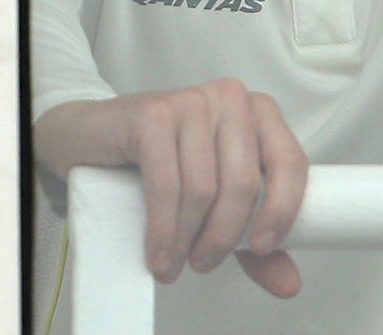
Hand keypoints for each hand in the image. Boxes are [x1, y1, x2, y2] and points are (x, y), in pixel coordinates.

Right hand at [33, 79, 309, 297]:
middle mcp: (231, 99)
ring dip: (188, 240)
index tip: (262, 248)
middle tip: (204, 264)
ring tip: (175, 263)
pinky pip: (166, 184)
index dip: (282, 210)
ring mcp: (191, 101)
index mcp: (259, 113)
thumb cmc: (164, 165)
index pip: (290, 162)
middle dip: (224, 237)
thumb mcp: (217, 202)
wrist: (92, 137)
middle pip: (243, 183)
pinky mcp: (153, 114)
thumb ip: (255, 241)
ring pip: (203, 189)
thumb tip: (290, 284)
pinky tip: (157, 253)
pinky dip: (163, 228)